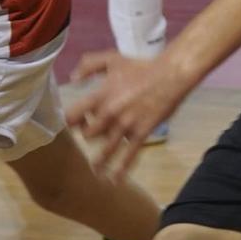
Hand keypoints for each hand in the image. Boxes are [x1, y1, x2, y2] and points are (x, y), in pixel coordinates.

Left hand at [67, 51, 188, 179]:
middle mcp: (110, 113)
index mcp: (100, 96)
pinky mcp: (141, 133)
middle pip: (89, 134)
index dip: (70, 121)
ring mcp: (126, 125)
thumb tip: (72, 78)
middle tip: (91, 136)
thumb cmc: (141, 67)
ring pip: (106, 150)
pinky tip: (116, 180)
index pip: (74, 115)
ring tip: (95, 172)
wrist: (170, 76)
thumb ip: (89, 64)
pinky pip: (129, 155)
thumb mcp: (112, 58)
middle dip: (87, 136)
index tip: (73, 124)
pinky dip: (122, 170)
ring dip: (99, 162)